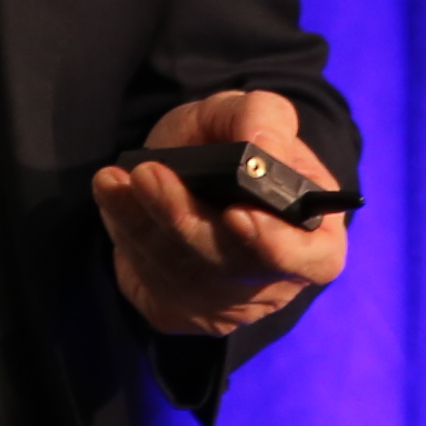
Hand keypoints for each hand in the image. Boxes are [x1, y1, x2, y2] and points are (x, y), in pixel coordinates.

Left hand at [94, 90, 346, 335]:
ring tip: (116, 179)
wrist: (189, 171)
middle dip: (182, 218)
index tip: (236, 213)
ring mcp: (224, 307)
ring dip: (142, 223)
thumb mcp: (248, 113)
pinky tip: (112, 199)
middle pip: (230, 268)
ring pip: (181, 275)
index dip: (277, 245)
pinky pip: (148, 282)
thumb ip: (263, 117)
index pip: (313, 261)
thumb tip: (260, 145)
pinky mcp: (176, 311)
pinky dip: (126, 235)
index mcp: (313, 236)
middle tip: (147, 173)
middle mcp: (273, 283)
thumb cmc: (233, 145)